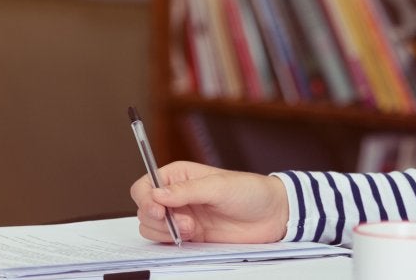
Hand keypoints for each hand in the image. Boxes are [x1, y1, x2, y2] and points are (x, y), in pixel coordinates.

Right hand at [130, 161, 288, 243]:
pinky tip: (193, 236)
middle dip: (158, 219)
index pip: (145, 185)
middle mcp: (176, 195)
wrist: (271, 215)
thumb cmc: (250, 192)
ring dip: (166, 231)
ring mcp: (181, 215)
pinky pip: (165, 240)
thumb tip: (157, 194)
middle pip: (144, 209)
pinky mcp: (188, 233)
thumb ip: (187, 191)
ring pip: (150, 227)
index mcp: (179, 175)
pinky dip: (171, 241)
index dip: (145, 199)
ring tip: (193, 229)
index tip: (158, 210)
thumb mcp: (220, 186)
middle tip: (184, 223)